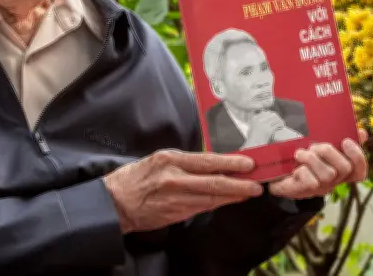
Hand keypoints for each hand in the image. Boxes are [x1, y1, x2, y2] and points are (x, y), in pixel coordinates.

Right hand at [103, 149, 262, 233]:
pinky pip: (202, 207)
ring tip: (249, 192)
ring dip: (233, 195)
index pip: (207, 160)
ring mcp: (176, 198)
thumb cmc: (136, 178)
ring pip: (211, 196)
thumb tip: (211, 162)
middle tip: (257, 183)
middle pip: (213, 181)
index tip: (248, 163)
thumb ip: (183, 162)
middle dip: (238, 183)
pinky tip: (230, 201)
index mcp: (170, 159)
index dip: (230, 163)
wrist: (116, 202)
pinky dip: (218, 203)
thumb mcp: (158, 160)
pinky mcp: (176, 213)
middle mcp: (174, 178)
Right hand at [243, 110, 286, 147]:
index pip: (266, 113)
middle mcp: (259, 120)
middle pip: (271, 115)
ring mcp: (264, 125)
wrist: (253, 146)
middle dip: (277, 117)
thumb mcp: (253, 128)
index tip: (275, 118)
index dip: (272, 115)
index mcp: (255, 118)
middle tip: (280, 121)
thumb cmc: (253, 139)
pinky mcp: (269, 130)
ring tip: (282, 124)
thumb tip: (265, 114)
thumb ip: (258, 121)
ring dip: (280, 121)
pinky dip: (280, 125)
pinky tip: (281, 127)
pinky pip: (277, 125)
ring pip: (276, 119)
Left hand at [268, 129, 368, 198]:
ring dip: (312, 159)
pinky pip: (311, 182)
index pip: (359, 170)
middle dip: (329, 152)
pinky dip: (302, 171)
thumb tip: (362, 132)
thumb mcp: (318, 145)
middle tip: (314, 146)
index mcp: (338, 170)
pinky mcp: (304, 192)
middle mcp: (332, 181)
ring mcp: (319, 188)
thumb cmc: (299, 156)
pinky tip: (295, 168)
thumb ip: (338, 138)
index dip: (358, 156)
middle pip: (345, 168)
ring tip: (300, 154)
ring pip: (328, 174)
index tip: (346, 141)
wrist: (273, 169)